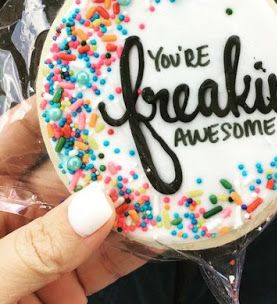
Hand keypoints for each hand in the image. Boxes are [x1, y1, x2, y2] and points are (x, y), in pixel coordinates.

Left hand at [0, 98, 147, 303]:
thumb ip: (33, 250)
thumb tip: (99, 206)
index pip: (16, 137)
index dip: (53, 110)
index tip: (96, 88)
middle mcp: (14, 214)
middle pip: (66, 172)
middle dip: (106, 154)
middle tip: (147, 131)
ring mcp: (46, 247)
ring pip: (95, 214)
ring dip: (130, 199)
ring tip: (168, 174)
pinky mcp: (68, 281)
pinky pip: (107, 257)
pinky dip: (136, 243)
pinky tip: (164, 226)